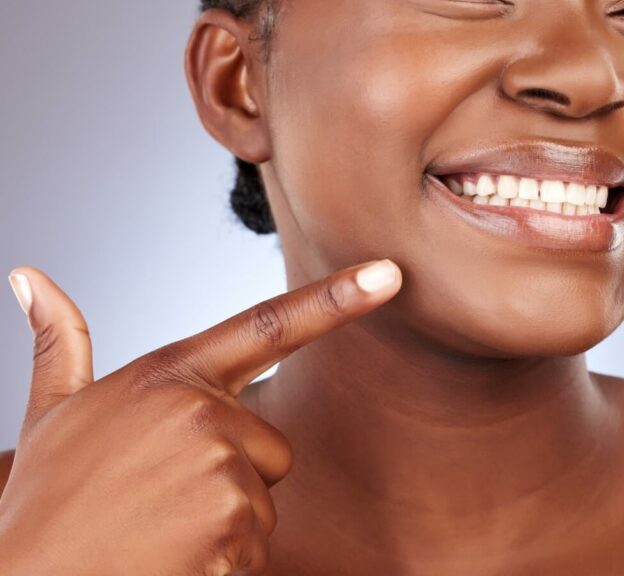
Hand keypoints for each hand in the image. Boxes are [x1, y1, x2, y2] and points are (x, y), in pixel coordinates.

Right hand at [0, 259, 401, 574]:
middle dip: (234, 476)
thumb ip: (60, 342)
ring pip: (265, 498)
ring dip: (225, 522)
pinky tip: (171, 559)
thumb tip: (30, 276)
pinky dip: (223, 561)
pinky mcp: (233, 524)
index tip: (390, 274)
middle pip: (273, 446)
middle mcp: (202, 412)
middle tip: (164, 499)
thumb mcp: (53, 413)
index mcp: (169, 375)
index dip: (337, 298)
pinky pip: (257, 544)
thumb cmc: (45, 501)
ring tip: (160, 529)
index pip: (269, 325)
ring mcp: (221, 468)